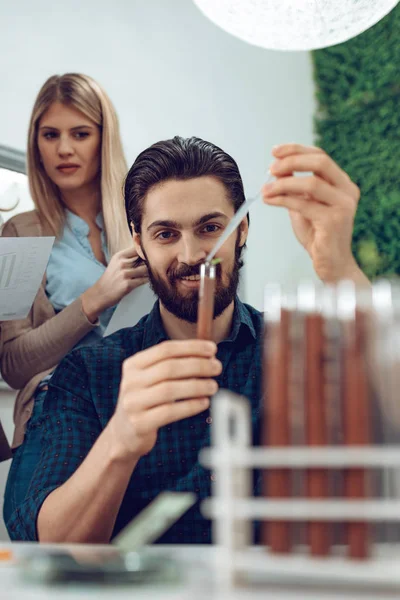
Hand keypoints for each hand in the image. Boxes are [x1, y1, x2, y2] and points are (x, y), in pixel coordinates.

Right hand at [82, 246, 147, 320]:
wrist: (100, 294)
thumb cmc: (110, 279)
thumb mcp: (116, 263)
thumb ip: (129, 258)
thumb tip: (145, 252)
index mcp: (119, 256)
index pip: (137, 248)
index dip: (145, 252)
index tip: (149, 255)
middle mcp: (122, 263)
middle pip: (143, 258)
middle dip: (149, 262)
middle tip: (154, 266)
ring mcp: (125, 274)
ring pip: (146, 269)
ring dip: (150, 272)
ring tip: (150, 274)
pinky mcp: (128, 285)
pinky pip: (144, 280)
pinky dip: (147, 280)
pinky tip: (146, 280)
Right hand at [108, 340, 220, 459]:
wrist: (124, 433)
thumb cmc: (145, 401)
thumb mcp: (150, 378)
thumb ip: (172, 365)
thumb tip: (208, 354)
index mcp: (133, 364)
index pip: (165, 349)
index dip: (191, 347)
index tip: (212, 349)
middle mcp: (130, 381)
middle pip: (169, 368)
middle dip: (198, 365)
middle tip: (217, 367)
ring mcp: (133, 403)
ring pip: (170, 389)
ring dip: (197, 386)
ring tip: (213, 386)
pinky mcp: (139, 423)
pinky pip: (170, 412)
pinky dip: (190, 406)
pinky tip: (204, 402)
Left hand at [262, 144, 368, 283]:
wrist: (331, 264)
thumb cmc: (318, 235)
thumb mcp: (303, 205)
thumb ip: (293, 187)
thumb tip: (277, 168)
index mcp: (342, 184)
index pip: (320, 156)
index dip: (296, 150)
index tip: (275, 151)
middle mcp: (347, 191)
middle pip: (320, 162)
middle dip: (292, 161)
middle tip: (271, 168)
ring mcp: (343, 206)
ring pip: (311, 183)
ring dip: (283, 183)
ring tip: (265, 189)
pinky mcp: (333, 221)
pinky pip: (303, 204)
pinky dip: (282, 199)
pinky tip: (269, 200)